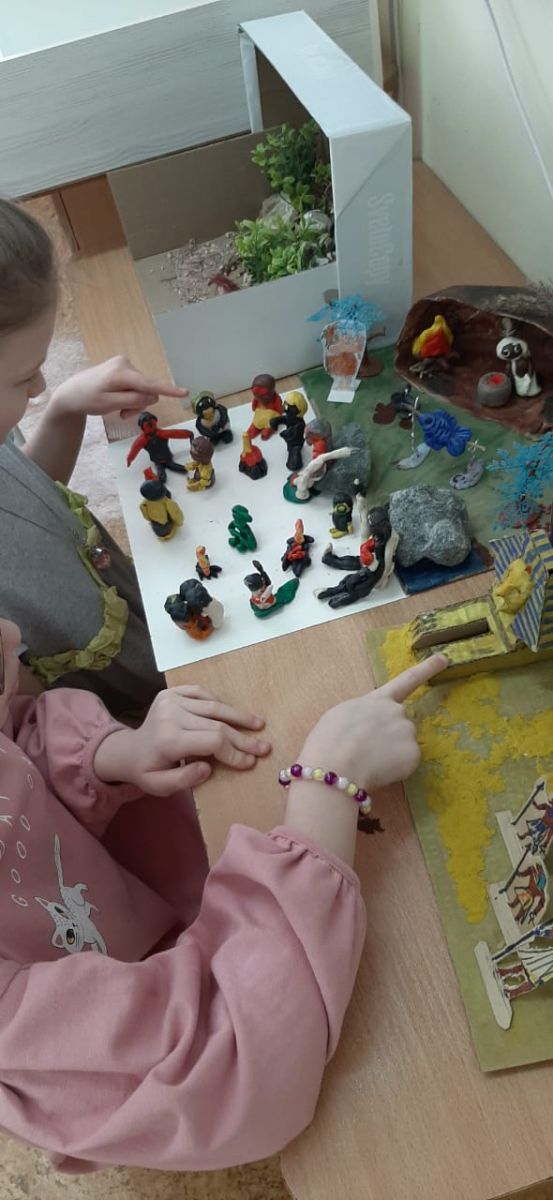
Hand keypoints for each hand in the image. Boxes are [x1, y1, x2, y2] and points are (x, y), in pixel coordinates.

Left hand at [50, 356, 187, 419]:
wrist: (71, 392)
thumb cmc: (87, 400)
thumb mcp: (109, 404)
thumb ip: (132, 400)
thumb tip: (153, 396)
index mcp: (120, 372)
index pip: (149, 383)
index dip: (168, 390)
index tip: (185, 392)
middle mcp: (125, 363)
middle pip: (146, 389)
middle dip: (138, 404)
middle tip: (122, 414)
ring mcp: (124, 364)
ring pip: (142, 389)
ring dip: (133, 402)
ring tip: (117, 408)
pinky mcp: (123, 367)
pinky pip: (136, 385)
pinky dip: (130, 396)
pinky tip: (117, 399)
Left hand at [93, 685, 270, 794]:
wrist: (128, 750)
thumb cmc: (148, 771)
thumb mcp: (159, 787)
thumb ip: (184, 780)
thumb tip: (208, 768)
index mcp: (168, 739)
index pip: (213, 741)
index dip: (234, 752)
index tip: (250, 762)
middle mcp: (171, 714)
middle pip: (217, 725)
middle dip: (243, 739)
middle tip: (264, 748)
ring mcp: (170, 700)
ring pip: (214, 707)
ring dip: (238, 717)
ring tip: (258, 725)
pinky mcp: (171, 692)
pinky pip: (202, 693)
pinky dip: (219, 703)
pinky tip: (232, 714)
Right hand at [298, 654, 446, 792]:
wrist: (336, 765)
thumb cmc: (329, 740)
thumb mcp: (341, 715)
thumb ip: (363, 714)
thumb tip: (369, 725)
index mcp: (377, 699)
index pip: (406, 680)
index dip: (427, 669)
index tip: (444, 659)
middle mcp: (397, 711)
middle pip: (400, 723)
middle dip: (389, 735)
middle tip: (366, 751)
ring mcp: (408, 732)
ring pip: (403, 744)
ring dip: (391, 752)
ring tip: (367, 762)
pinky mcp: (414, 754)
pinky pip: (406, 763)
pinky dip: (395, 769)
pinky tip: (377, 771)